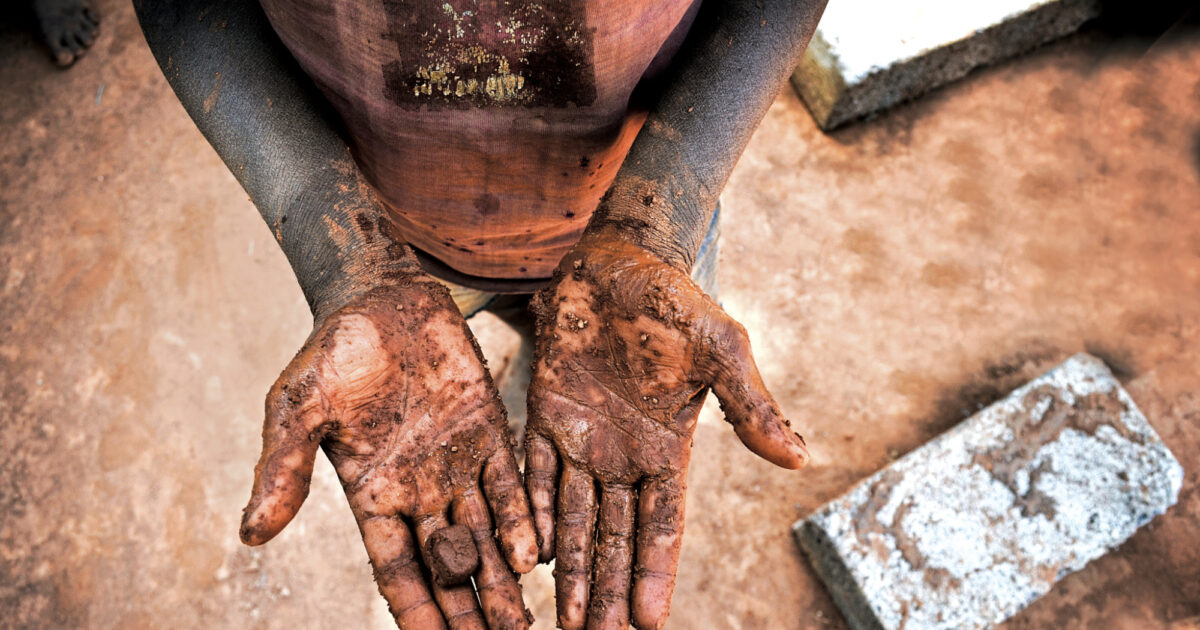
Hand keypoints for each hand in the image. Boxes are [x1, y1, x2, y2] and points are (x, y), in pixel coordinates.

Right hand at [239, 279, 537, 628]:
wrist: (378, 295)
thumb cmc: (332, 352)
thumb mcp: (297, 408)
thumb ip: (283, 469)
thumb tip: (251, 535)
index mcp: (372, 495)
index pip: (397, 570)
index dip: (418, 612)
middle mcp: (419, 490)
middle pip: (448, 566)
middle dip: (469, 611)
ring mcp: (456, 463)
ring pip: (485, 536)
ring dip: (503, 581)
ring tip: (524, 624)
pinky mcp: (489, 431)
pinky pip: (509, 485)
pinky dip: (520, 519)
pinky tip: (534, 554)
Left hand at [523, 235, 808, 629]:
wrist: (618, 259)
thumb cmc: (675, 301)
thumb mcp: (721, 350)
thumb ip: (750, 406)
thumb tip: (798, 460)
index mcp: (667, 448)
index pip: (661, 525)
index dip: (655, 572)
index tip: (649, 622)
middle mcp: (625, 455)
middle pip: (615, 536)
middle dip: (607, 590)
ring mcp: (584, 439)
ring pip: (573, 518)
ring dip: (571, 569)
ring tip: (564, 621)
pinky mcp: (546, 415)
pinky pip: (534, 474)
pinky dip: (531, 514)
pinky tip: (530, 556)